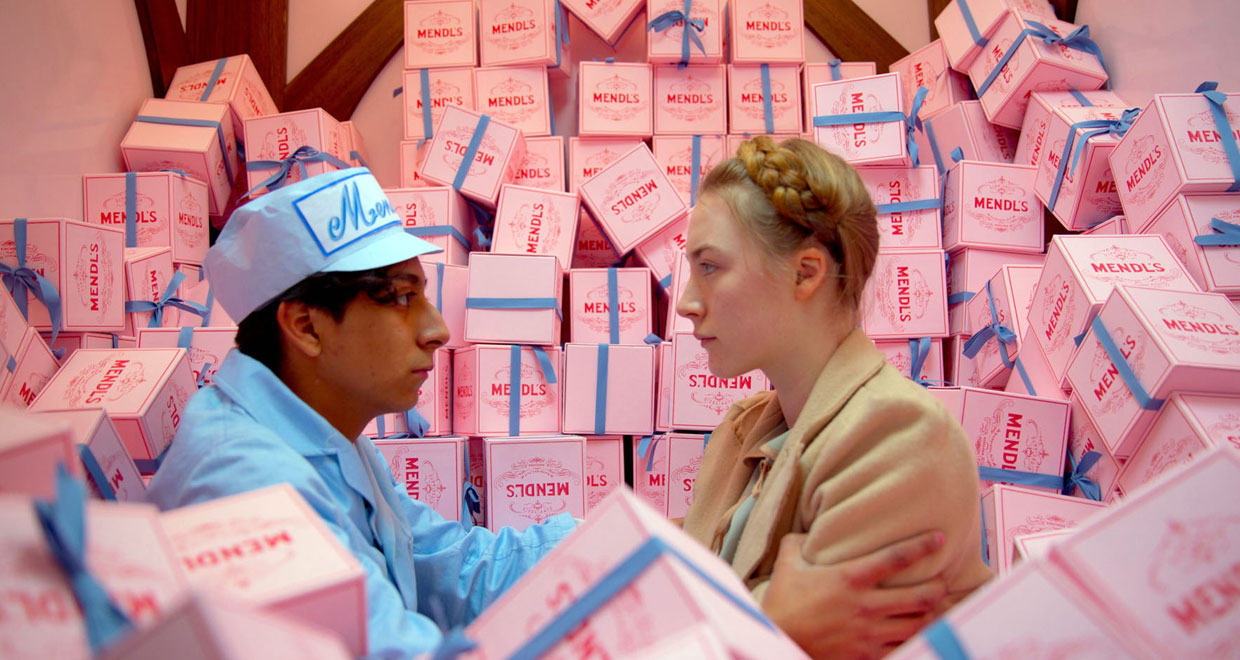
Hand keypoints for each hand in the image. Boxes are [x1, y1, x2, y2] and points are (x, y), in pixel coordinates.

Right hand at [763, 530, 947, 659]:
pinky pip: (901, 650)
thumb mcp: (787, 564)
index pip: (896, 558)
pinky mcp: (866, 656)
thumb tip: (809, 532)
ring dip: (929, 617)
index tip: (939, 540)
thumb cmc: (782, 602)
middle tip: (942, 584)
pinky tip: (916, 635)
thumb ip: (799, 543)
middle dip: (937, 589)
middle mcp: (865, 606)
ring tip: (933, 610)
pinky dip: (913, 641)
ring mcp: (868, 634)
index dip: (922, 547)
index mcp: (850, 578)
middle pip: (919, 596)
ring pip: (917, 625)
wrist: (778, 640)